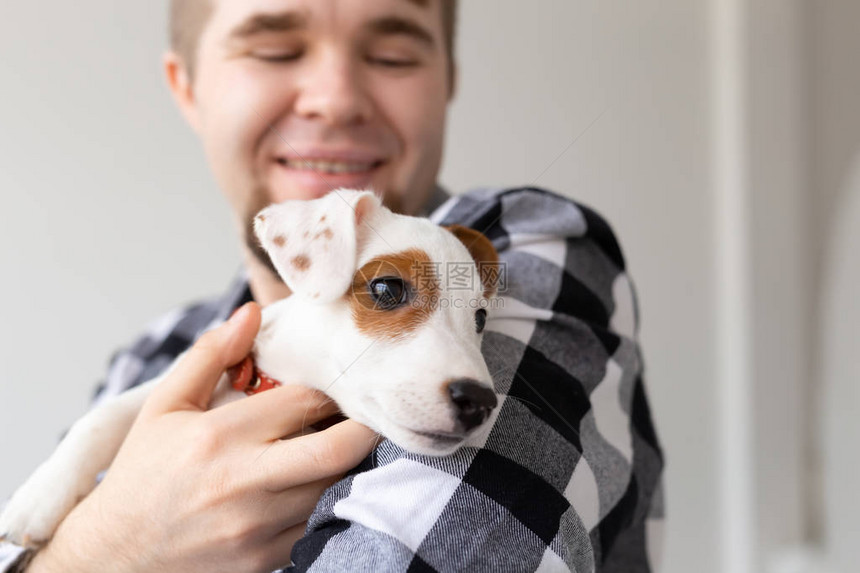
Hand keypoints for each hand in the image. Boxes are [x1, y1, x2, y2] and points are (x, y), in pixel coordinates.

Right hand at [28, 302, 376, 572]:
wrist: (117, 552)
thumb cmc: (143, 473)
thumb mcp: (165, 405)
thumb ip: (211, 355)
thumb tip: (251, 314)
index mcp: (218, 436)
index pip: (304, 401)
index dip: (329, 389)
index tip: (336, 385)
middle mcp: (242, 482)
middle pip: (335, 450)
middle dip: (363, 429)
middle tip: (368, 415)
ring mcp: (256, 526)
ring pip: (332, 488)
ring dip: (345, 465)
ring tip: (341, 446)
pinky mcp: (264, 558)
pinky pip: (316, 523)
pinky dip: (325, 500)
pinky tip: (314, 484)